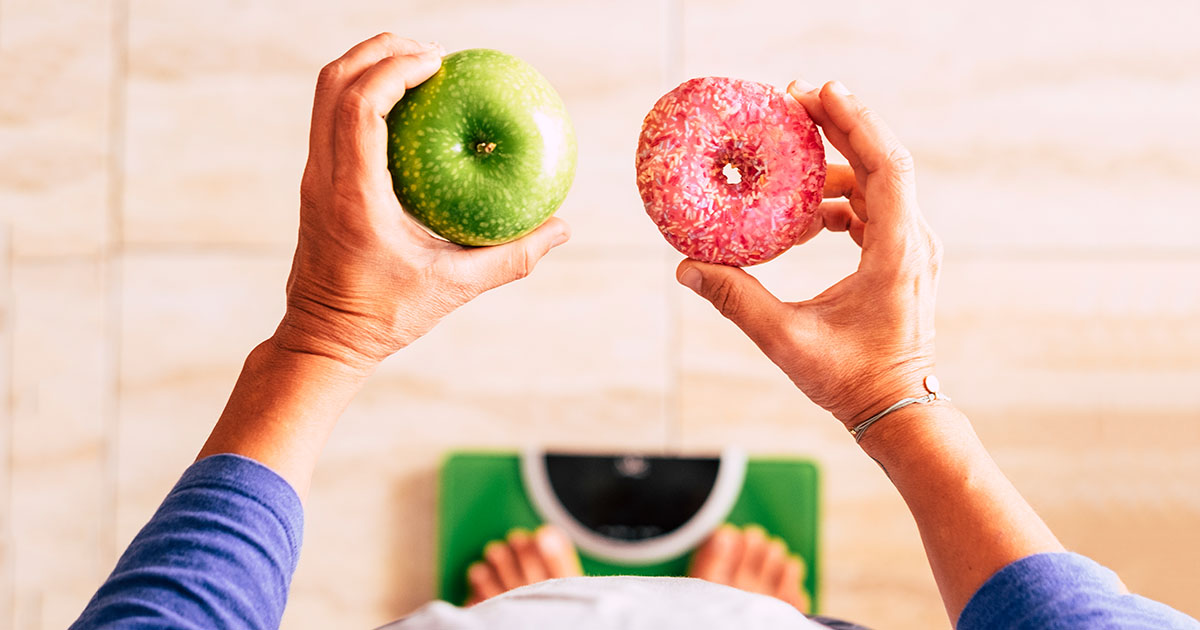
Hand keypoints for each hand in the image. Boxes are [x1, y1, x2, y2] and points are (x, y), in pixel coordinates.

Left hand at [275, 33, 570, 371]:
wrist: (323, 340)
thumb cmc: (385, 317)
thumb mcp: (454, 289)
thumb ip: (511, 258)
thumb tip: (562, 230)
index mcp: (352, 195)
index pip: (360, 106)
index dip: (395, 69)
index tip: (439, 61)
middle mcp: (323, 177)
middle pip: (333, 82)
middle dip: (380, 50)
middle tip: (434, 53)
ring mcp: (314, 177)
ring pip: (326, 94)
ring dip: (368, 67)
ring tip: (419, 67)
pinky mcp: (316, 183)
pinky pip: (332, 117)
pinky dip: (364, 95)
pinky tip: (408, 108)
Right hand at [675, 80, 941, 429]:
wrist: (898, 411)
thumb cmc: (852, 381)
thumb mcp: (786, 341)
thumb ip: (736, 300)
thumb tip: (687, 267)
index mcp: (897, 253)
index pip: (885, 166)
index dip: (854, 121)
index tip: (818, 92)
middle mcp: (914, 242)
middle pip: (881, 161)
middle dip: (838, 126)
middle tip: (791, 101)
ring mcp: (912, 249)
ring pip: (877, 184)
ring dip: (834, 164)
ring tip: (787, 157)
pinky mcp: (901, 259)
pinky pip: (874, 209)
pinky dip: (839, 198)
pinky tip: (803, 214)